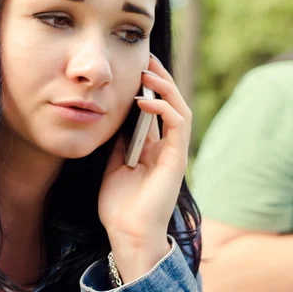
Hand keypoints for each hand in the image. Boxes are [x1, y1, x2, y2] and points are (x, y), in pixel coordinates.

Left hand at [98, 55, 191, 282]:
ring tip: (148, 71)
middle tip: (146, 58)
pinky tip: (144, 100)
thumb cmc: (118, 205)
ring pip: (179, 109)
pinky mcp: (176, 159)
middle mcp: (166, 147)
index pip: (156, 110)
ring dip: (165, 87)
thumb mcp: (113, 165)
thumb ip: (118, 143)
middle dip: (160, 79)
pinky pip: (177, 125)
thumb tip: (113, 117)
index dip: (149, 87)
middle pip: (171, 104)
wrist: (127, 233)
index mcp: (152, 148)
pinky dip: (164, 108)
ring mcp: (174, 153)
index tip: (135, 67)